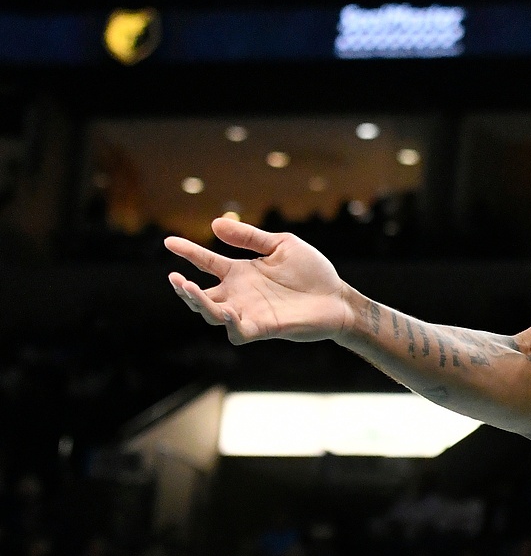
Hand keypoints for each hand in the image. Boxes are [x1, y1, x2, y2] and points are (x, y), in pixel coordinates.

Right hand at [165, 218, 354, 344]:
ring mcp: (249, 312)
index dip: (188, 252)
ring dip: (199, 304)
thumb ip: (249, 238)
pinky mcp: (264, 328)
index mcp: (241, 273)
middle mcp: (240, 294)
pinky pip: (237, 332)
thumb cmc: (312, 272)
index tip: (169, 241)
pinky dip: (228, 323)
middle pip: (201, 295)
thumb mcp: (281, 245)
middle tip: (176, 279)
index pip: (206, 262)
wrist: (338, 297)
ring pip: (212, 315)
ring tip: (191, 289)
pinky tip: (226, 310)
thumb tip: (214, 223)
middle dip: (185, 289)